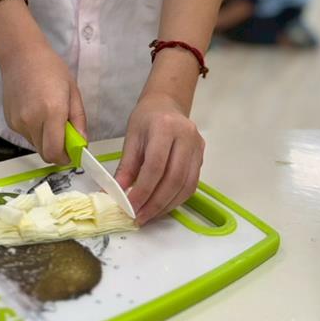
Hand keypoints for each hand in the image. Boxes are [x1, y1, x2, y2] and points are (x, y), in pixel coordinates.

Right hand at [0, 39, 86, 163]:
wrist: (21, 56)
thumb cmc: (51, 69)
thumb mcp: (73, 91)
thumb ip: (79, 120)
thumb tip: (82, 143)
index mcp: (52, 111)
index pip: (55, 152)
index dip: (65, 158)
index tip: (73, 151)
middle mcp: (32, 120)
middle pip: (45, 153)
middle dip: (57, 150)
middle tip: (65, 134)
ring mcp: (18, 122)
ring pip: (36, 145)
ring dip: (46, 139)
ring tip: (49, 116)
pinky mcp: (9, 122)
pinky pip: (26, 135)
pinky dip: (35, 131)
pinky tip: (36, 111)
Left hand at [116, 89, 204, 225]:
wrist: (167, 103)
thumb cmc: (147, 118)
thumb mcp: (131, 137)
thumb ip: (127, 166)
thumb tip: (118, 193)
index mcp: (165, 127)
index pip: (155, 166)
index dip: (143, 190)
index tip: (130, 207)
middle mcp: (186, 136)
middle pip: (174, 178)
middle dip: (156, 203)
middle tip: (140, 217)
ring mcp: (197, 147)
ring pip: (186, 185)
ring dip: (167, 205)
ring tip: (149, 215)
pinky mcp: (202, 156)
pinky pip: (192, 184)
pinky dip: (177, 199)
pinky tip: (162, 205)